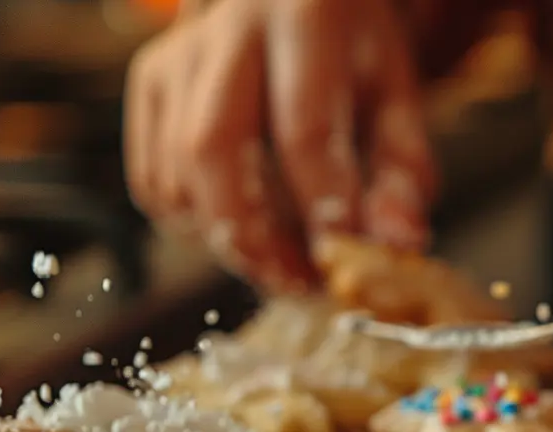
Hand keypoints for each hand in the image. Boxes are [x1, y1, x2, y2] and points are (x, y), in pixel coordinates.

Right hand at [124, 0, 435, 289]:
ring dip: (225, 238)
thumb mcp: (396, 99)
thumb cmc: (353, 58)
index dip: (323, 204)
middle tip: (298, 283)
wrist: (296, 5)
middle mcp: (226, 30)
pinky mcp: (150, 84)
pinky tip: (243, 232)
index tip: (343, 259)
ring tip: (281, 264)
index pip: (304, 126)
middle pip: (213, 148)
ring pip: (175, 172)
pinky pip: (154, 180)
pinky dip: (194, 225)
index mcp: (305, 18)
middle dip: (254, 235)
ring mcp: (176, 56)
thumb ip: (403, 171)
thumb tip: (398, 244)